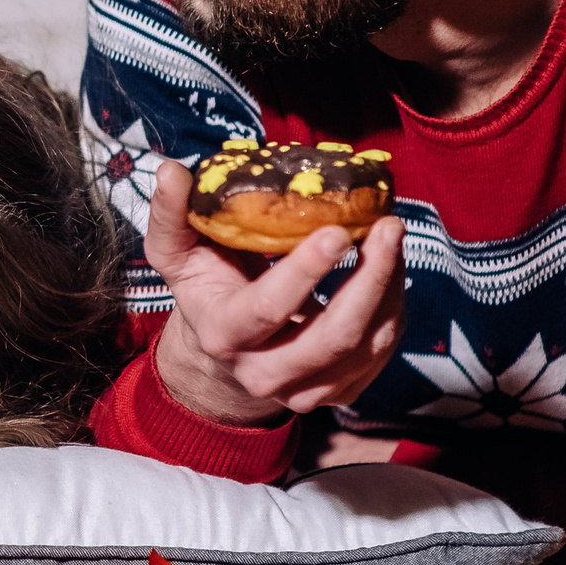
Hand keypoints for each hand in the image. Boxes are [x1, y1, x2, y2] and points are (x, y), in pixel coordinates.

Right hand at [144, 158, 405, 425]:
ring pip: (367, 346)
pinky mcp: (337, 393)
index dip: (306, 270)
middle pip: (334, 337)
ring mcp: (304, 390)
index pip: (270, 308)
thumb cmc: (204, 287)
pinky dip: (395, 309)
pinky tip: (388, 270)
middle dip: (372, 279)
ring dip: (391, 288)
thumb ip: (171, 213)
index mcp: (223, 335)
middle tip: (388, 226)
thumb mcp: (175, 251)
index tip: (338, 229)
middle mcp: (263, 373)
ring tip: (392, 237)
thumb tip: (170, 171)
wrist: (220, 352)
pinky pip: (381, 354)